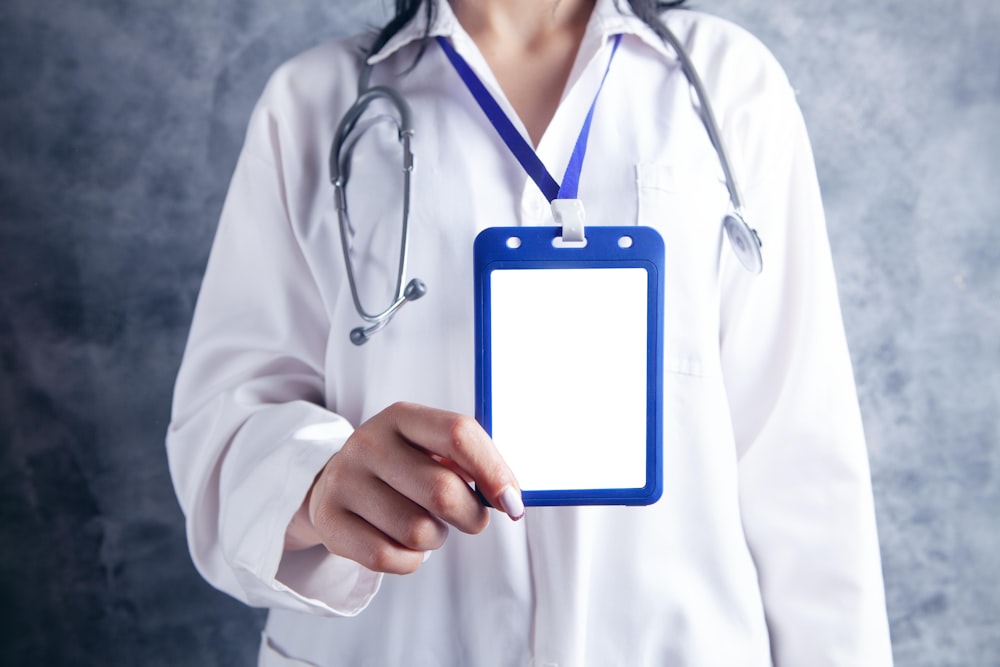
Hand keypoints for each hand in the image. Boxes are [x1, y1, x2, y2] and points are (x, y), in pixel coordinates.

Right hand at [285, 402, 523, 573]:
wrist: (335, 485)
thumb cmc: (403, 469)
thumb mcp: (431, 450)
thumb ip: (470, 464)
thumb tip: (509, 498)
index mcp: (402, 417)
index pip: (459, 434)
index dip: (494, 471)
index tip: (514, 504)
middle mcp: (368, 442)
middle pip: (442, 490)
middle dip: (471, 516)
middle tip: (472, 519)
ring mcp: (344, 480)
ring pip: (417, 531)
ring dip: (436, 538)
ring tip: (425, 525)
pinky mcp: (328, 520)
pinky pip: (388, 558)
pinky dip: (409, 560)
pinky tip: (401, 543)